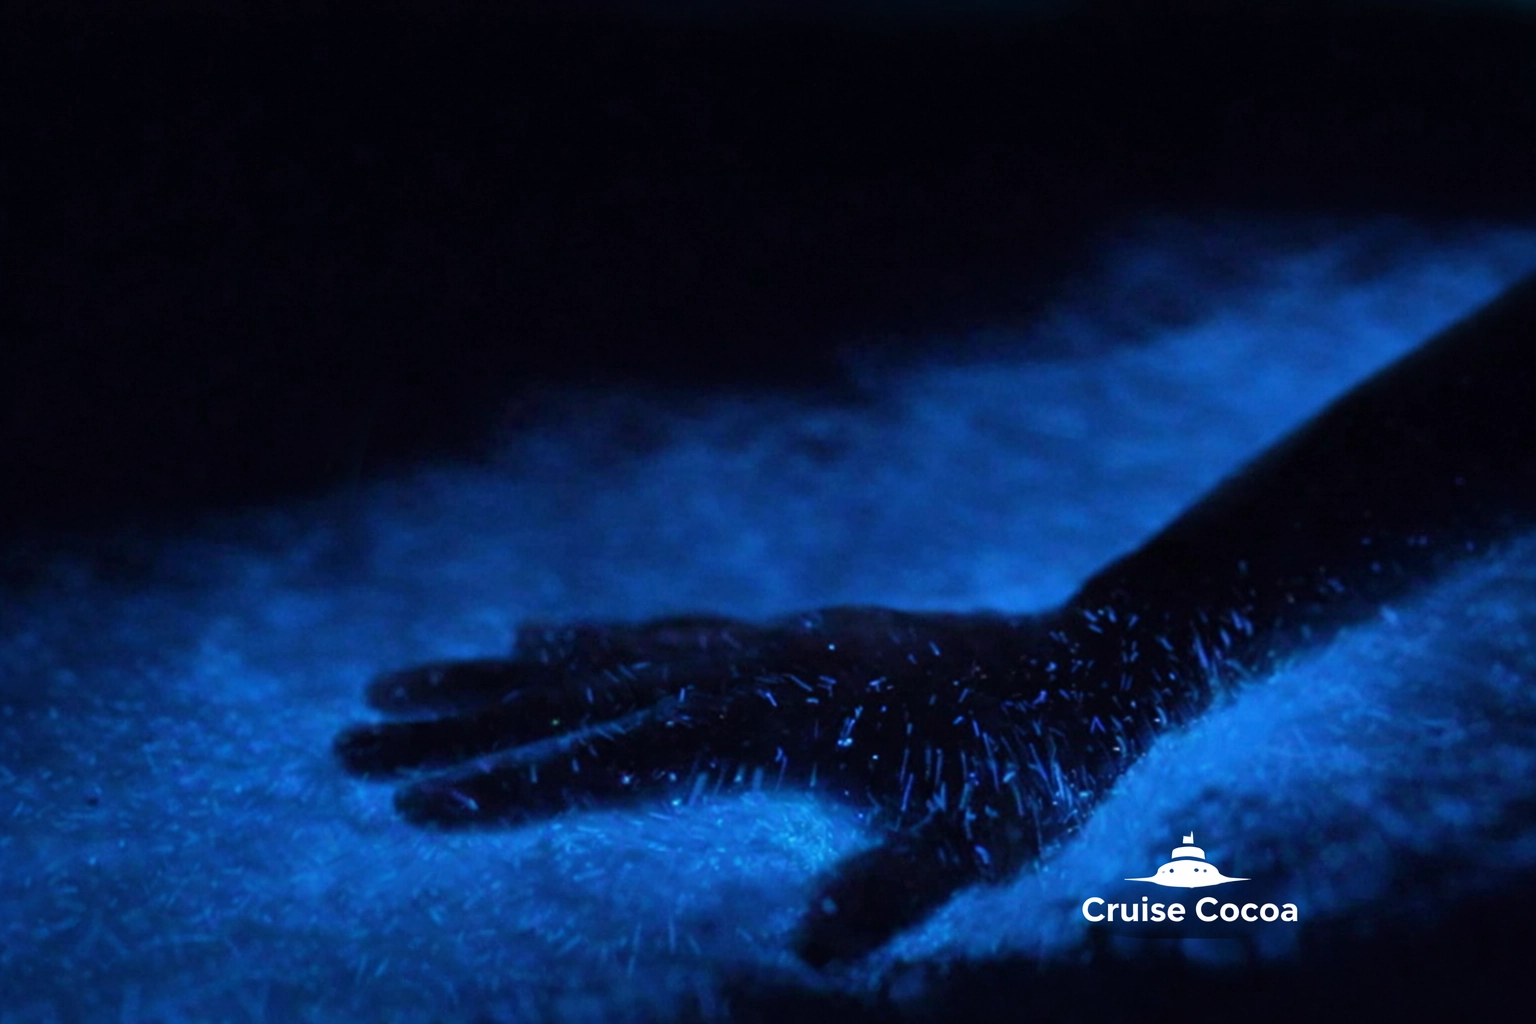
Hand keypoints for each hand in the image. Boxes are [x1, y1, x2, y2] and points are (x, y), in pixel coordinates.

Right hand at [334, 605, 1145, 963]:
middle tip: (349, 737)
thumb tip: (816, 952)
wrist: (1083, 669)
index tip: (414, 806)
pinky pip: (658, 639)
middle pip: (575, 701)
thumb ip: (891, 894)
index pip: (615, 766)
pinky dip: (586, 643)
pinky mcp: (776, 643)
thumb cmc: (1029, 771)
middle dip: (458, 727)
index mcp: (778, 729)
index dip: (512, 790)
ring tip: (400, 683)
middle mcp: (750, 674)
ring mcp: (758, 650)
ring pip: (599, 660)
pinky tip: (537, 638)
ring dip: (494, 679)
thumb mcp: (973, 850)